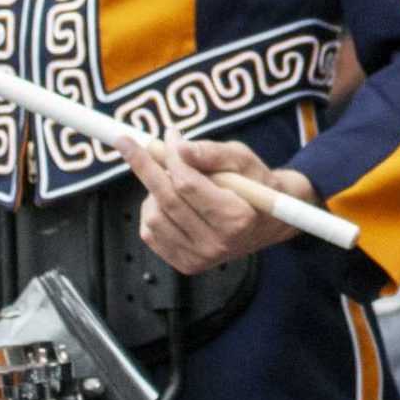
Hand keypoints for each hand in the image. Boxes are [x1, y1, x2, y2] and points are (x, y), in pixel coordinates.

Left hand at [119, 136, 318, 274]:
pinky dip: (152, 209)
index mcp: (237, 218)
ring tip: (172, 179)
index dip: (171, 156)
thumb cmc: (255, 184)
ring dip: (153, 190)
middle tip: (130, 144)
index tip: (165, 135)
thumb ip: (212, 153)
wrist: (268, 222)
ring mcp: (199, 258)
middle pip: (167, 200)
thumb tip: (178, 147)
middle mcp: (217, 244)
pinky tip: (169, 200)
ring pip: (154, 216)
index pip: (188, 184)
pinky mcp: (185, 264)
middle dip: (146, 167)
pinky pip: (150, 233)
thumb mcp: (243, 160)